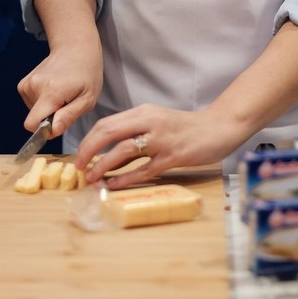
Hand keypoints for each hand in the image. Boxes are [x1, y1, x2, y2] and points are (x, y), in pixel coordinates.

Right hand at [17, 44, 102, 138]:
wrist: (75, 48)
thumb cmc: (86, 74)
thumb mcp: (88, 98)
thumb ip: (69, 116)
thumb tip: (52, 132)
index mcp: (51, 92)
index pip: (32, 124)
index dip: (44, 130)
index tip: (59, 122)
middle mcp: (34, 86)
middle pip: (35, 119)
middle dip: (50, 117)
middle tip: (67, 102)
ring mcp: (27, 83)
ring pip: (33, 112)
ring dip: (48, 108)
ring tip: (62, 93)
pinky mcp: (23, 83)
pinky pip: (31, 104)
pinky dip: (42, 101)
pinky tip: (54, 89)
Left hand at [74, 103, 237, 188]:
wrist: (218, 127)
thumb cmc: (186, 127)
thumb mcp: (158, 120)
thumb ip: (136, 130)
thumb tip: (108, 149)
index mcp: (144, 112)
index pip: (107, 123)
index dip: (89, 140)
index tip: (80, 155)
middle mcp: (150, 122)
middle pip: (109, 133)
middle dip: (89, 151)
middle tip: (79, 167)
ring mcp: (161, 140)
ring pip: (124, 150)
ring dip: (103, 166)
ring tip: (92, 178)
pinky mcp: (173, 157)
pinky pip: (143, 170)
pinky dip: (125, 179)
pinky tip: (113, 186)